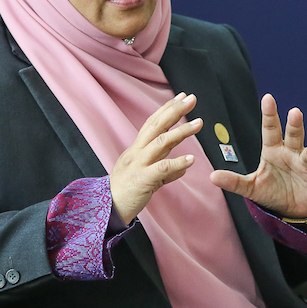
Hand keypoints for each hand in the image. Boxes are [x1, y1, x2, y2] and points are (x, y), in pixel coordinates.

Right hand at [110, 93, 202, 223]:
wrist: (107, 210)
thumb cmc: (126, 192)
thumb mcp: (146, 176)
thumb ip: (164, 170)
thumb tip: (183, 167)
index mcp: (137, 149)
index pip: (152, 123)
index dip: (167, 109)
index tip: (181, 97)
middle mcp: (136, 152)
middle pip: (156, 126)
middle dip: (175, 111)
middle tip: (191, 99)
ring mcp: (139, 165)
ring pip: (161, 143)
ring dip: (182, 132)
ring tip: (199, 123)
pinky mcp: (143, 180)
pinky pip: (162, 169)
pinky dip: (178, 163)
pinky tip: (191, 159)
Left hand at [210, 93, 306, 218]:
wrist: (292, 210)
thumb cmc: (272, 191)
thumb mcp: (251, 188)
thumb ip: (234, 182)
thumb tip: (212, 176)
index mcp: (273, 151)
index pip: (270, 130)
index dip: (269, 115)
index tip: (267, 98)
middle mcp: (291, 153)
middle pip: (292, 135)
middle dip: (294, 124)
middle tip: (295, 112)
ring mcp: (306, 163)